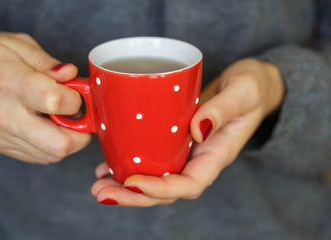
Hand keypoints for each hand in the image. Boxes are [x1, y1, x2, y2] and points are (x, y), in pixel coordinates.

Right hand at [0, 32, 90, 163]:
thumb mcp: (16, 45)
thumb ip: (47, 62)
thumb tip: (72, 75)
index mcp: (12, 84)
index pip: (55, 102)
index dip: (76, 99)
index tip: (75, 93)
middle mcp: (6, 115)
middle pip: (60, 143)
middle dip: (81, 133)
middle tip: (80, 117)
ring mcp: (2, 135)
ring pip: (52, 154)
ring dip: (68, 140)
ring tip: (62, 120)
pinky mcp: (1, 146)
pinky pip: (38, 157)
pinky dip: (51, 146)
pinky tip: (48, 128)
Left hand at [91, 58, 283, 206]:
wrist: (248, 86)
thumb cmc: (250, 87)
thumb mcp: (243, 91)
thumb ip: (223, 109)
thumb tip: (199, 130)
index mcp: (217, 154)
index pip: (190, 184)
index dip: (161, 190)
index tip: (132, 183)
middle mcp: (199, 159)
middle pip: (166, 190)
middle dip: (134, 196)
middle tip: (102, 193)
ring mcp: (186, 152)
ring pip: (155, 179)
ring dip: (125, 186)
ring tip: (98, 186)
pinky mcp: (174, 141)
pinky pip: (152, 160)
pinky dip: (127, 167)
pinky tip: (106, 167)